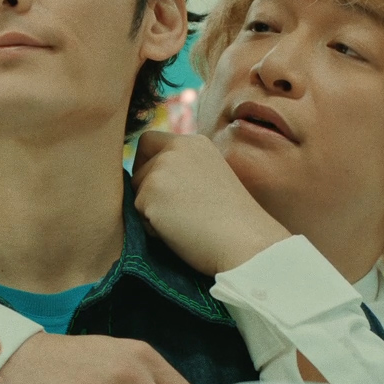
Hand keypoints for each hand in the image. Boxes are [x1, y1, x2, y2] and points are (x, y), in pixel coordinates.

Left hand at [132, 130, 290, 276]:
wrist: (246, 242)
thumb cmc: (234, 221)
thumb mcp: (212, 178)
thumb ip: (185, 169)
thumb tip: (151, 177)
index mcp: (194, 143)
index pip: (149, 142)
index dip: (147, 163)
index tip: (159, 185)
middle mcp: (176, 148)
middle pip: (138, 165)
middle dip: (145, 187)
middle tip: (170, 210)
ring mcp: (161, 169)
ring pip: (137, 191)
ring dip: (150, 209)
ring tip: (184, 224)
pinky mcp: (149, 194)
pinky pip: (138, 214)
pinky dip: (152, 228)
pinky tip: (180, 233)